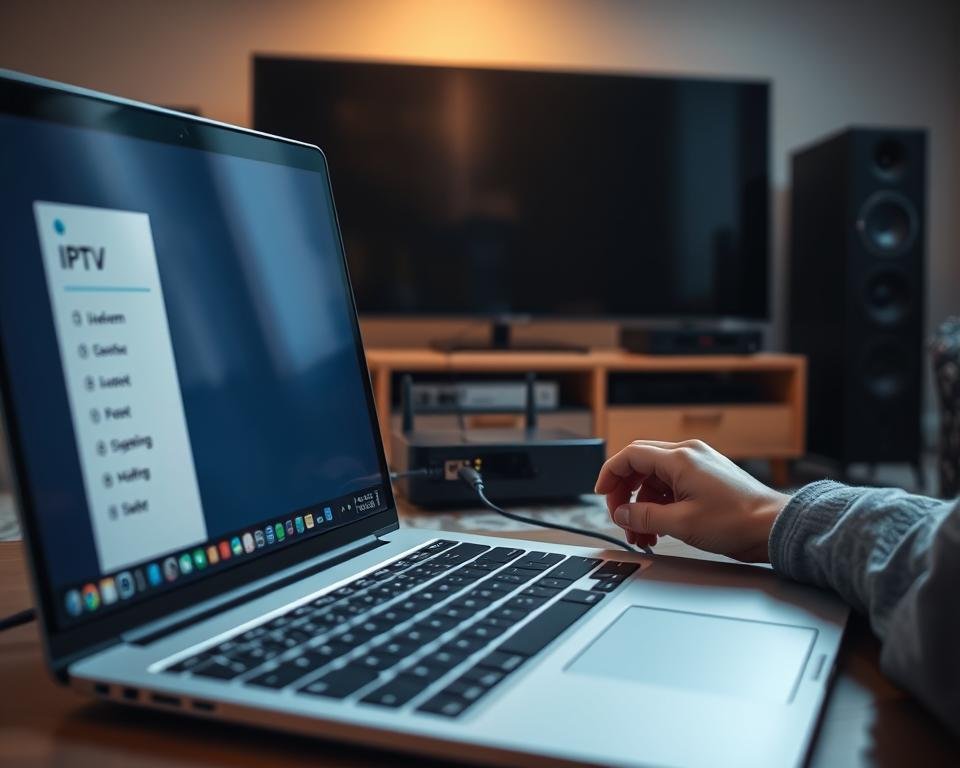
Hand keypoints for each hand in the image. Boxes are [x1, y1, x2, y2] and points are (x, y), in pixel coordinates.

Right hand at [594, 439, 789, 561]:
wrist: (774, 527)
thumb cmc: (737, 522)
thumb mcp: (681, 523)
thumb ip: (644, 517)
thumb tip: (621, 514)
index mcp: (679, 458)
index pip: (630, 456)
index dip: (610, 474)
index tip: (601, 494)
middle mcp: (688, 454)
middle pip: (640, 466)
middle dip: (625, 494)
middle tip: (621, 520)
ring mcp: (698, 464)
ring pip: (655, 479)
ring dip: (643, 506)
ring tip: (643, 535)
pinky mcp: (706, 477)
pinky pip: (671, 486)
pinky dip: (660, 505)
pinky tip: (660, 528)